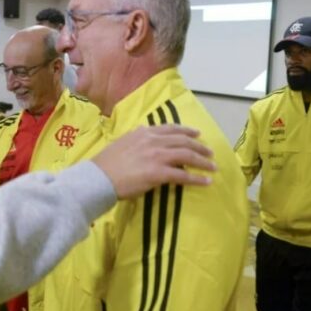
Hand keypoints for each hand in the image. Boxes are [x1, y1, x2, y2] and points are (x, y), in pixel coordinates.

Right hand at [92, 124, 214, 198]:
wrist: (98, 177)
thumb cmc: (106, 163)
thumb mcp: (121, 142)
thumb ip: (135, 137)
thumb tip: (142, 133)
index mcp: (144, 133)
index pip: (170, 129)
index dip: (186, 131)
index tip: (196, 133)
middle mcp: (153, 141)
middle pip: (183, 141)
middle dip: (199, 146)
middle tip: (209, 152)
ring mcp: (157, 156)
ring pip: (187, 155)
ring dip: (202, 161)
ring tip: (212, 167)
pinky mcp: (158, 173)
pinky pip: (183, 175)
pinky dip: (197, 179)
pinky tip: (206, 182)